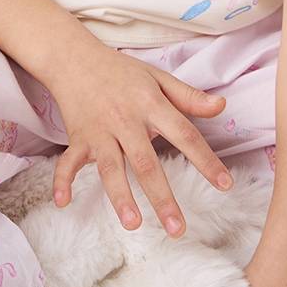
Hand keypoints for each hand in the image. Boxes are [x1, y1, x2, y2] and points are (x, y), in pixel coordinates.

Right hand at [48, 38, 232, 235]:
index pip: (184, 135)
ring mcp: (99, 132)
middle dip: (162, 197)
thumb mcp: (158, 77)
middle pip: (145, 163)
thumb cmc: (121, 71)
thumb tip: (222, 107)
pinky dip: (62, 181)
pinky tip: (63, 203)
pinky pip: (68, 162)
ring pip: (110, 168)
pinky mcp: (77, 138)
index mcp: (150, 105)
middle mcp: (125, 121)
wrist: (74, 58)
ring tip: (132, 224)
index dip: (206, 160)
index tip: (225, 185)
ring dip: (120, 196)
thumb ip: (189, 96)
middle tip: (177, 229)